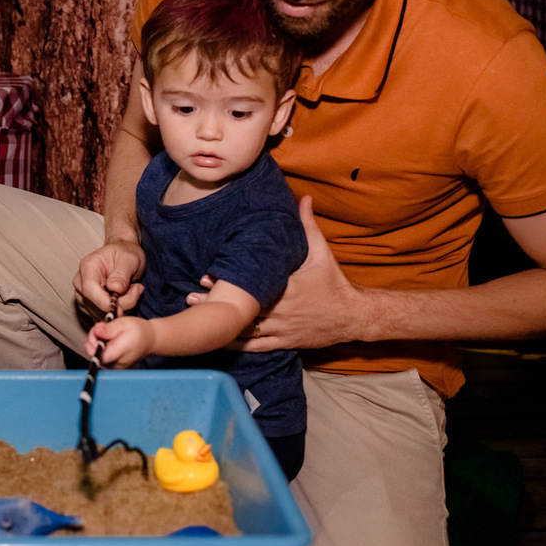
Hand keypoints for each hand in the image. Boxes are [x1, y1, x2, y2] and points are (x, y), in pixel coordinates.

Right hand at [72, 239, 145, 318]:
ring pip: (99, 313)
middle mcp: (80, 282)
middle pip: (94, 304)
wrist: (123, 255)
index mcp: (87, 267)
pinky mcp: (89, 305)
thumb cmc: (125, 254)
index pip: (89, 290)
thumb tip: (115, 289)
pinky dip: (116, 311)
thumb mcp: (129, 259)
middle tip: (137, 290)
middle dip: (119, 304)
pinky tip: (125, 298)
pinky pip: (102, 315)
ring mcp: (82, 295)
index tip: (121, 308)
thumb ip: (122, 274)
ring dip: (120, 308)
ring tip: (132, 290)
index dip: (104, 303)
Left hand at [83, 315, 153, 367]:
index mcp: (121, 353)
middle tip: (103, 327)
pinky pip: (101, 357)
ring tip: (108, 333)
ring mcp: (114, 367)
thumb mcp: (125, 323)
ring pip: (96, 355)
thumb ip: (110, 328)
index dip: (92, 344)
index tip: (97, 332)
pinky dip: (102, 346)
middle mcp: (116, 364)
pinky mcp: (113, 367)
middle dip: (95, 339)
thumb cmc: (139, 331)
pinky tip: (109, 339)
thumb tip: (97, 331)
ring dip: (98, 342)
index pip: (98, 356)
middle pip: (95, 354)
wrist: (150, 341)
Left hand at [187, 196, 364, 350]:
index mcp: (287, 287)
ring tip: (198, 319)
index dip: (228, 283)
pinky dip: (237, 346)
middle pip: (244, 309)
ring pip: (246, 331)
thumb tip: (303, 198)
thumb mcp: (321, 253)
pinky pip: (256, 348)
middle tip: (192, 298)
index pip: (251, 286)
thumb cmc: (333, 282)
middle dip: (217, 304)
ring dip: (222, 325)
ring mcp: (282, 329)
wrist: (353, 316)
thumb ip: (308, 226)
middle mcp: (281, 311)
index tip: (207, 276)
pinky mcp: (284, 343)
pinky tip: (219, 342)